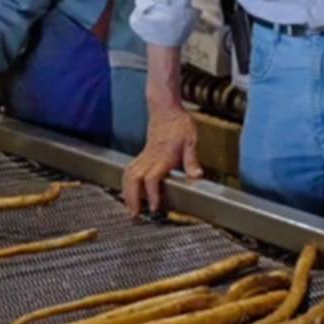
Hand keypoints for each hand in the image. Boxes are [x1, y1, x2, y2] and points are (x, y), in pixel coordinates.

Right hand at [122, 101, 202, 215]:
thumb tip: (197, 176)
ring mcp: (143, 156)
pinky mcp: (141, 155)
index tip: (155, 208)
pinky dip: (126, 184)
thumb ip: (192, 160)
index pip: (152, 179)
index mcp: (162, 157)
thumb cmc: (179, 124)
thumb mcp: (191, 140)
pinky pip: (128, 171)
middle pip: (134, 180)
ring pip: (128, 176)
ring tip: (130, 209)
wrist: (165, 109)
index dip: (152, 194)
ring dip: (127, 193)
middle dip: (133, 198)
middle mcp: (150, 158)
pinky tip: (129, 193)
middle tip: (135, 214)